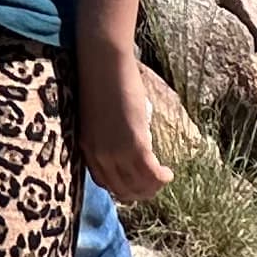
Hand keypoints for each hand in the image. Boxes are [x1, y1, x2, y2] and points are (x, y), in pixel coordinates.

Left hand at [77, 31, 170, 205]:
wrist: (103, 64)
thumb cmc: (101, 81)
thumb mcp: (98, 118)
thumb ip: (108, 136)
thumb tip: (128, 144)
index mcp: (87, 148)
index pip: (104, 183)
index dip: (122, 188)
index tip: (135, 184)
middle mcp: (100, 156)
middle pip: (123, 189)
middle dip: (140, 193)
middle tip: (154, 185)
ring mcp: (117, 152)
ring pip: (139, 185)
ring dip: (154, 187)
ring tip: (164, 178)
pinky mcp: (135, 144)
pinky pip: (152, 173)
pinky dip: (162, 177)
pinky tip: (169, 173)